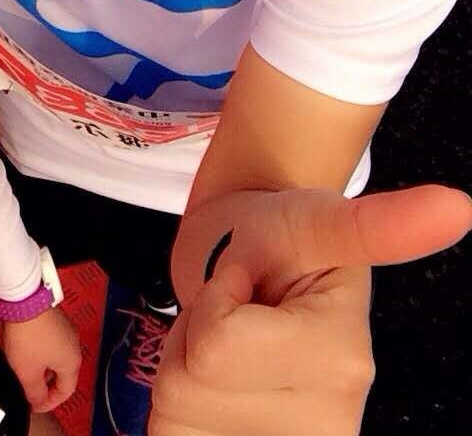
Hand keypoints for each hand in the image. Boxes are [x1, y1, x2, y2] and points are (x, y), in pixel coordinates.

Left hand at [2, 305, 81, 412]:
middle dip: (44, 385)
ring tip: (22, 368)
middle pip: (61, 374)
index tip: (34, 405)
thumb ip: (35, 394)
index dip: (49, 403)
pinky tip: (24, 349)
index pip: (65, 392)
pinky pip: (49, 342)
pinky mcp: (55, 318)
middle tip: (28, 390)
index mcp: (72, 363)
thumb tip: (37, 401)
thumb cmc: (28, 335)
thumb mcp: (27, 374)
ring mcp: (65, 329)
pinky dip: (39, 350)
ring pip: (54, 357)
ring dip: (41, 367)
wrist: (23, 300)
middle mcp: (73, 345)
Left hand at [148, 184, 471, 434]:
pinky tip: (216, 381)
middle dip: (196, 332)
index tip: (249, 281)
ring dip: (183, 362)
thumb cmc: (288, 238)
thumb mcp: (318, 220)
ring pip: (176, 410)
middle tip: (237, 310)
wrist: (259, 268)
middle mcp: (326, 428)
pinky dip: (178, 401)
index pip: (217, 344)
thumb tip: (459, 206)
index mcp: (343, 366)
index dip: (217, 297)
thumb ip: (377, 225)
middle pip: (192, 383)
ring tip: (228, 339)